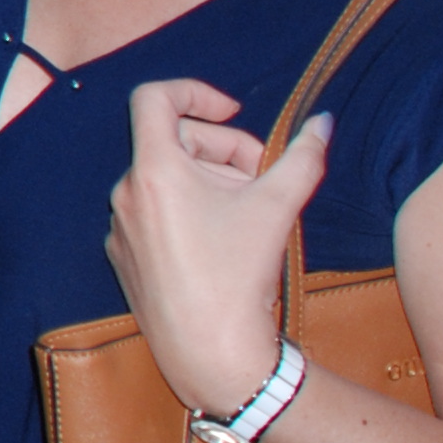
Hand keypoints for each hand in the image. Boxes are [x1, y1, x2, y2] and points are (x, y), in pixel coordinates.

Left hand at [105, 77, 328, 420]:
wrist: (210, 350)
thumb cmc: (240, 276)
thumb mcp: (278, 207)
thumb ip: (303, 157)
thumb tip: (322, 122)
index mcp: (153, 170)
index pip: (155, 98)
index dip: (196, 92)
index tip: (233, 112)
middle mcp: (125, 192)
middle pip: (174, 140)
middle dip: (223, 149)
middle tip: (262, 177)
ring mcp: (120, 225)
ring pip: (166, 179)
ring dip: (209, 181)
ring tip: (247, 212)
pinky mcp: (123, 254)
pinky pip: (154, 212)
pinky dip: (187, 211)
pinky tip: (220, 241)